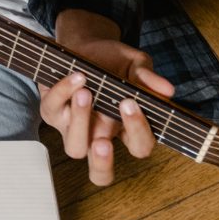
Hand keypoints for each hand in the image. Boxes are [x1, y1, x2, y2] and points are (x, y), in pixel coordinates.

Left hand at [41, 11, 174, 186]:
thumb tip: (167, 91)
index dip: (138, 134)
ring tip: (86, 92)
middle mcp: (99, 135)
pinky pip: (52, 108)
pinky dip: (63, 91)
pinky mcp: (51, 111)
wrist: (83, 45)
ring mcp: (73, 128)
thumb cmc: (113, 62)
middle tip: (104, 142)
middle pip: (100, 174)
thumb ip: (147, 78)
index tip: (131, 105)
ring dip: (80, 121)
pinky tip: (76, 76)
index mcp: (125, 129)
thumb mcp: (134, 64)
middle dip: (102, 162)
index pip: (140, 147)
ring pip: (74, 147)